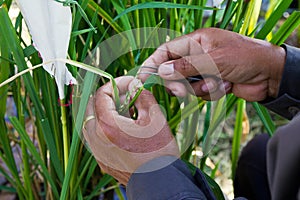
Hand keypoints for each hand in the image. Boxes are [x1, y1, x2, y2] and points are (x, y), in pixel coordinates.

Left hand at [82, 76, 178, 184]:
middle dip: (108, 96)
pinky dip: (106, 127)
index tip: (130, 84)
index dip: (117, 84)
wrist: (161, 182)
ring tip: (127, 112)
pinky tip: (124, 128)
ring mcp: (97, 152)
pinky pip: (96, 137)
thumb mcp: (155, 118)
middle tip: (127, 96)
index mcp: (107, 126)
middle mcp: (96, 139)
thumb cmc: (159, 152)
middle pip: (92, 106)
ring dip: (106, 112)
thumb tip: (135, 86)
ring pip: (92, 122)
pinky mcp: (102, 160)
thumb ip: (142, 96)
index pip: (102, 94)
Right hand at [139, 28, 285, 100]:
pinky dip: (212, 92)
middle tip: (181, 91)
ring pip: (187, 84)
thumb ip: (185, 66)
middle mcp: (198, 55)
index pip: (166, 50)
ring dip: (201, 88)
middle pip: (173, 71)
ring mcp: (204, 70)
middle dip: (178, 82)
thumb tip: (161, 72)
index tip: (142, 77)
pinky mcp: (212, 83)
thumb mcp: (214, 60)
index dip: (153, 63)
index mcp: (196, 41)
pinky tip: (227, 85)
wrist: (270, 75)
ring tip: (218, 82)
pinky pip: (200, 93)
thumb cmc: (245, 58)